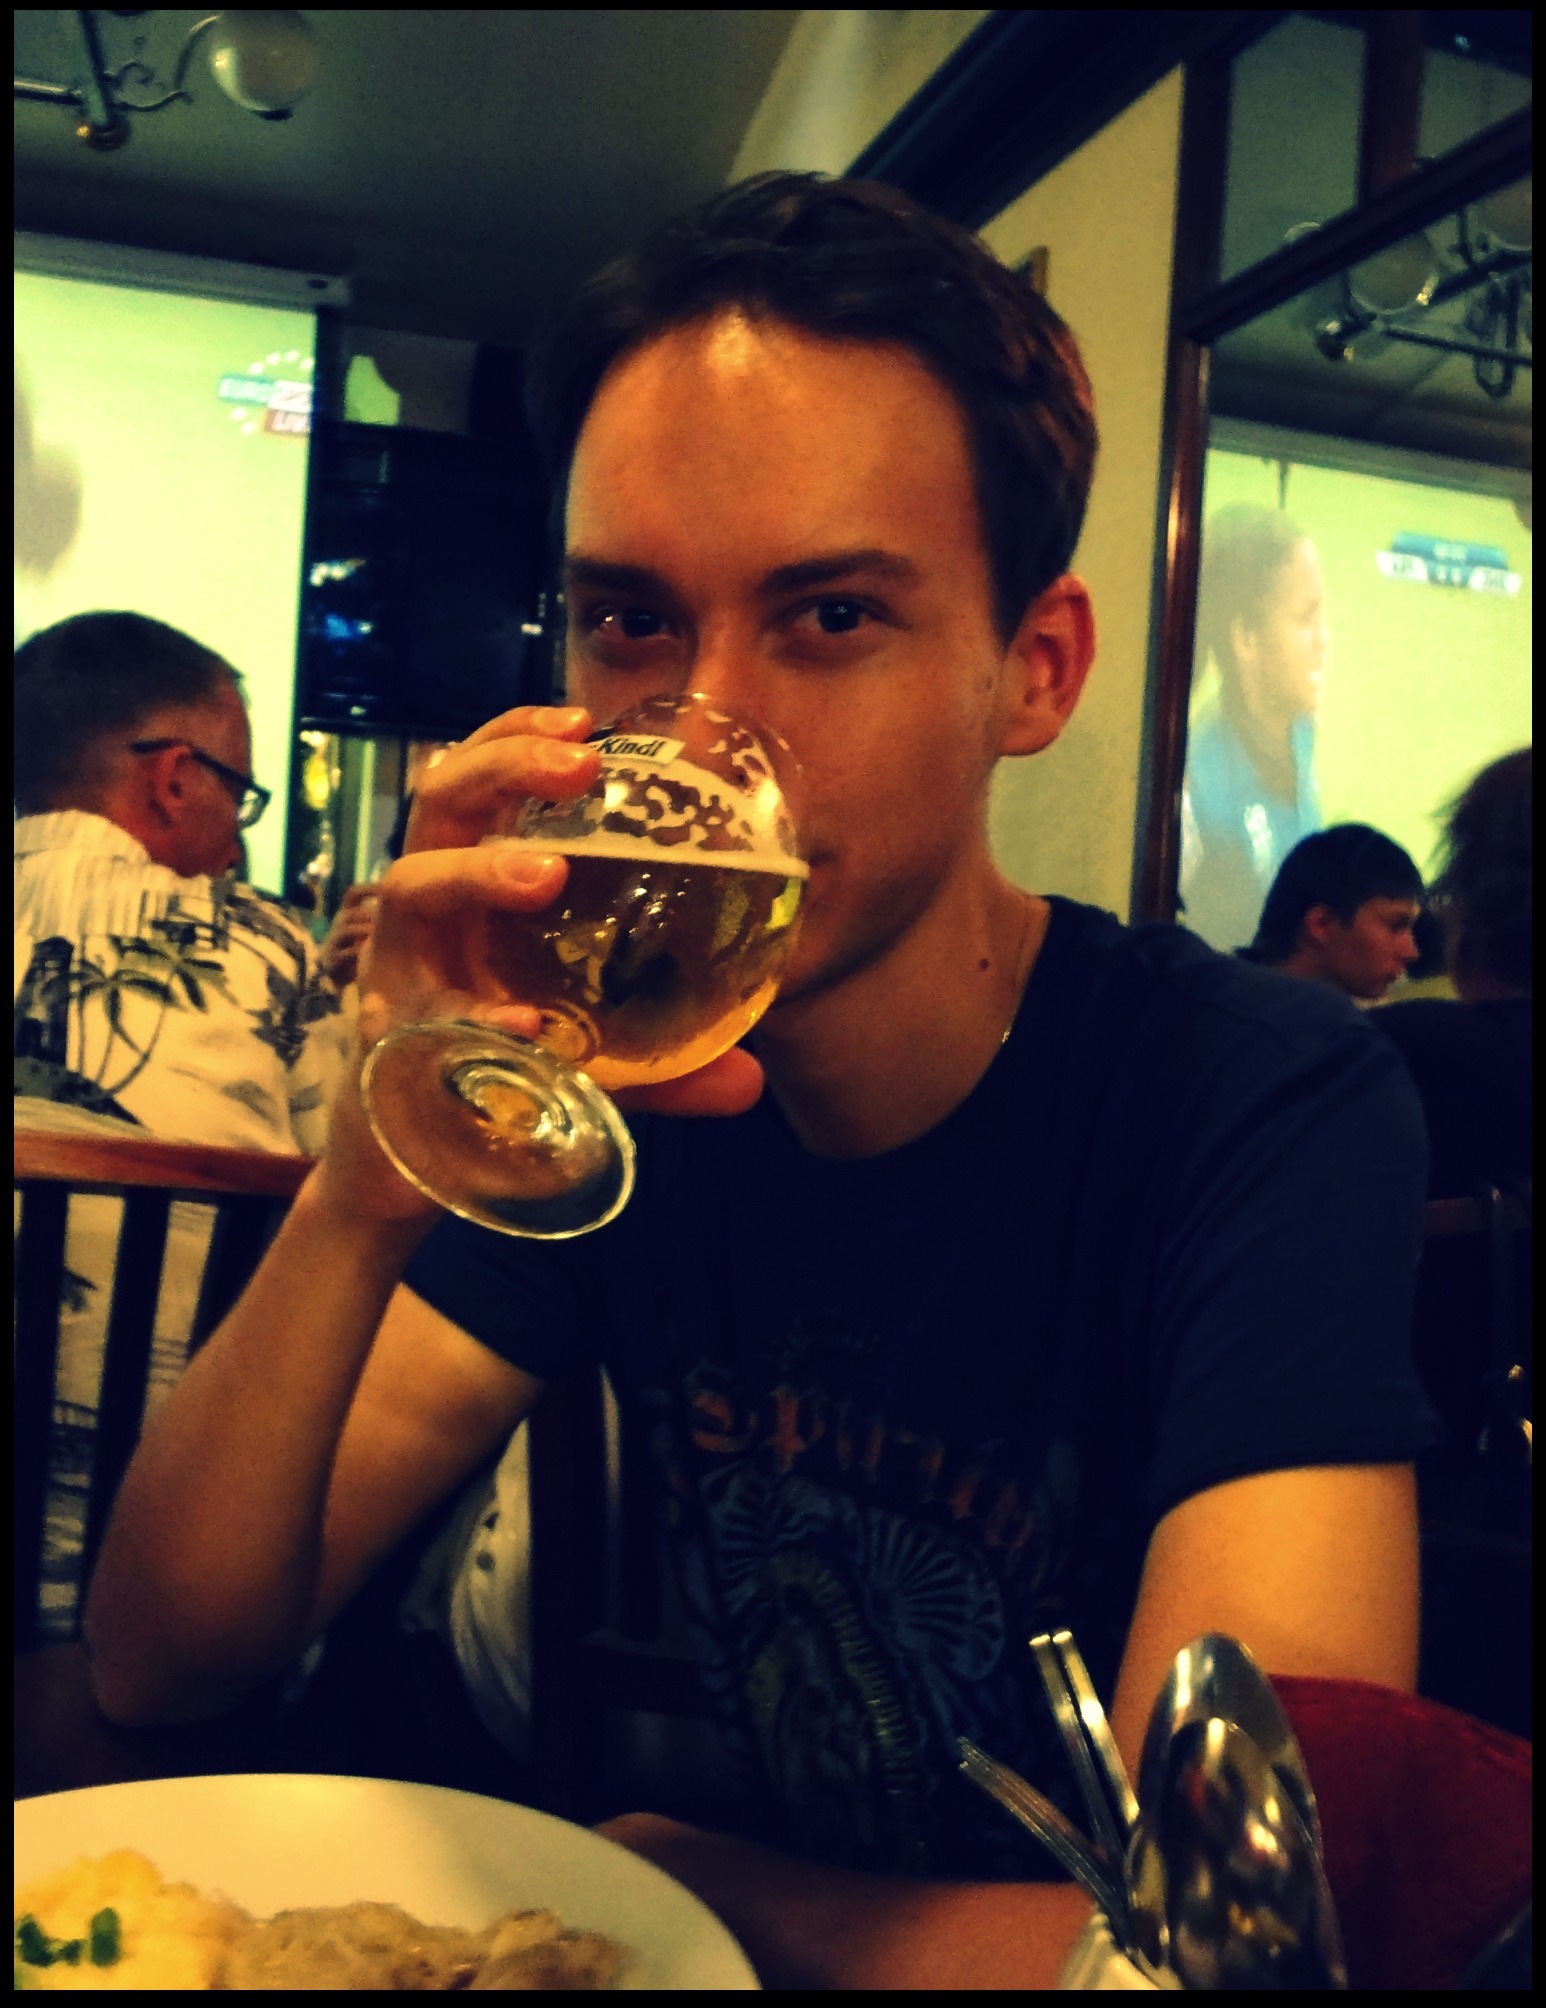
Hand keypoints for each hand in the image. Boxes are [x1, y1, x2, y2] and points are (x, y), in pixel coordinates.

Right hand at [312, 705, 764, 1223]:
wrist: (415, 1169)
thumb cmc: (501, 1077)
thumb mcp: (596, 1061)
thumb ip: (670, 1068)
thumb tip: (752, 1081)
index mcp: (472, 889)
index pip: (481, 783)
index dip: (516, 736)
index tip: (585, 720)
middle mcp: (428, 915)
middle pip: (441, 803)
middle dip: (503, 769)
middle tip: (577, 766)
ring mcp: (397, 970)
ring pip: (411, 887)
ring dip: (477, 870)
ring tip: (542, 873)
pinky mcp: (382, 1037)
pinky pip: (419, 1011)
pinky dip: (472, 1016)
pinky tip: (522, 1028)